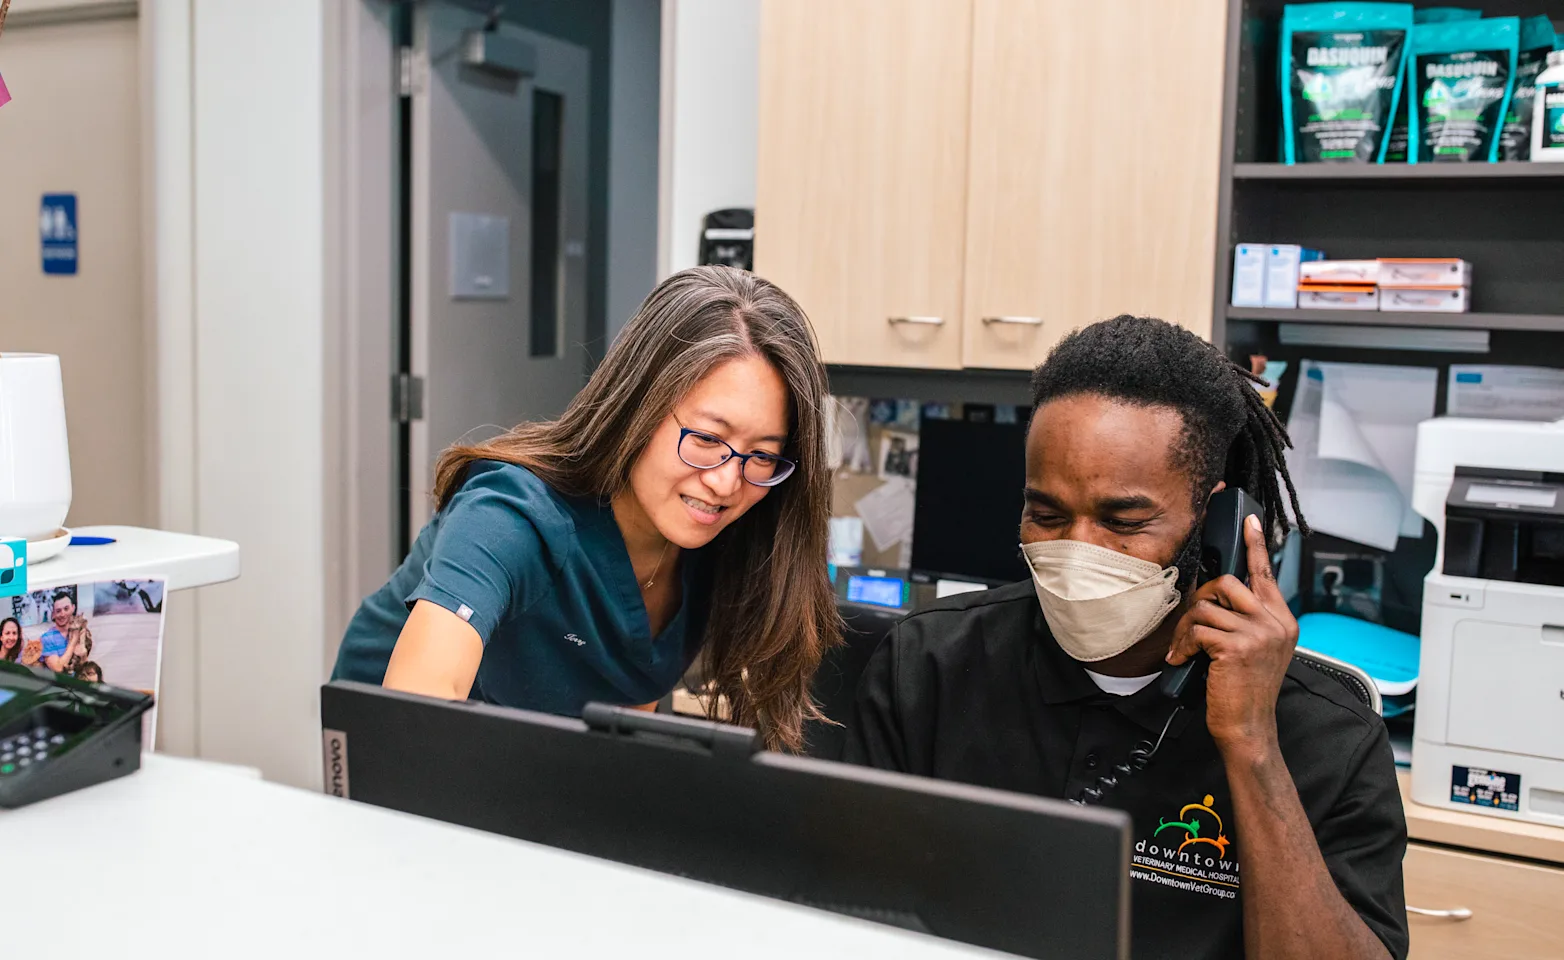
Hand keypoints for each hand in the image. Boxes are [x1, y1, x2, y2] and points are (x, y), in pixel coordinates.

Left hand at [1166, 514, 1297, 757]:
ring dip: (1186, 628)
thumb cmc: (1245, 689)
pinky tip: (1183, 660)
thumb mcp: (1255, 649)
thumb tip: (1216, 594)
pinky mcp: (1237, 647)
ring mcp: (1258, 633)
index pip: (1266, 573)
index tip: (1250, 519)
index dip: (1256, 544)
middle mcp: (1275, 622)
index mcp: (1281, 620)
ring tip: (1186, 649)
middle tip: (1191, 625)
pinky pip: (1198, 629)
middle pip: (1226, 582)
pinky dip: (1184, 645)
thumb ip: (1246, 620)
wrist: (1249, 726)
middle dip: (1199, 599)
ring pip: (1205, 606)